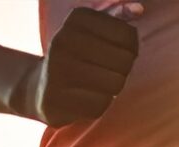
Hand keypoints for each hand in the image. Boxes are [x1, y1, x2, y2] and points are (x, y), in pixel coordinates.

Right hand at [17, 3, 140, 126]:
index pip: (128, 35)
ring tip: (97, 84)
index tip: (118, 51)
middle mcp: (63, 41)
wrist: (40, 89)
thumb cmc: (76, 57)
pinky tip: (85, 98)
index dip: (132, 48)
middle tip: (107, 71)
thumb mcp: (93, 31)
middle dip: (122, 70)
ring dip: (112, 88)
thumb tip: (138, 9)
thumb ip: (117, 17)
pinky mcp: (56, 100)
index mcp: (76, 19)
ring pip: (115, 84)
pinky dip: (99, 105)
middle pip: (124, 61)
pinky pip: (101, 105)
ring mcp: (57, 71)